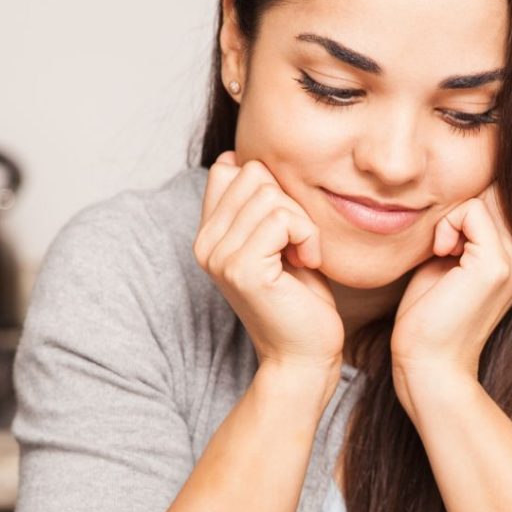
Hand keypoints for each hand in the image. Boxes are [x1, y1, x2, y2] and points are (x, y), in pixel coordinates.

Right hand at [194, 152, 343, 376]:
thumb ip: (256, 203)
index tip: (284, 229)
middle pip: (254, 173)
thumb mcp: (275, 239)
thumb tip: (239, 158)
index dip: (270, 188)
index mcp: (208, 232)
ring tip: (300, 256)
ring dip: (302, 223)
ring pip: (271, 194)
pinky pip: (283, 219)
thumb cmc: (299, 297)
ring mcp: (218, 256)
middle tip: (296, 244)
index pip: (231, 168)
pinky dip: (307, 237)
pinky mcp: (241, 268)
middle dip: (290, 203)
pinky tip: (306, 264)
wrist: (303, 353)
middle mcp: (204, 242)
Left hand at [390, 184, 511, 397]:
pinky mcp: (496, 265)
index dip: (467, 207)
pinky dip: (448, 225)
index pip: (504, 198)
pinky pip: (472, 211)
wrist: (428, 362)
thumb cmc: (430, 315)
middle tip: (442, 246)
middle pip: (496, 193)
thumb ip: (466, 228)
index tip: (448, 241)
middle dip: (461, 209)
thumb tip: (466, 191)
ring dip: (452, 218)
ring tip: (442, 252)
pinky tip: (441, 253)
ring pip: (483, 199)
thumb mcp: (451, 260)